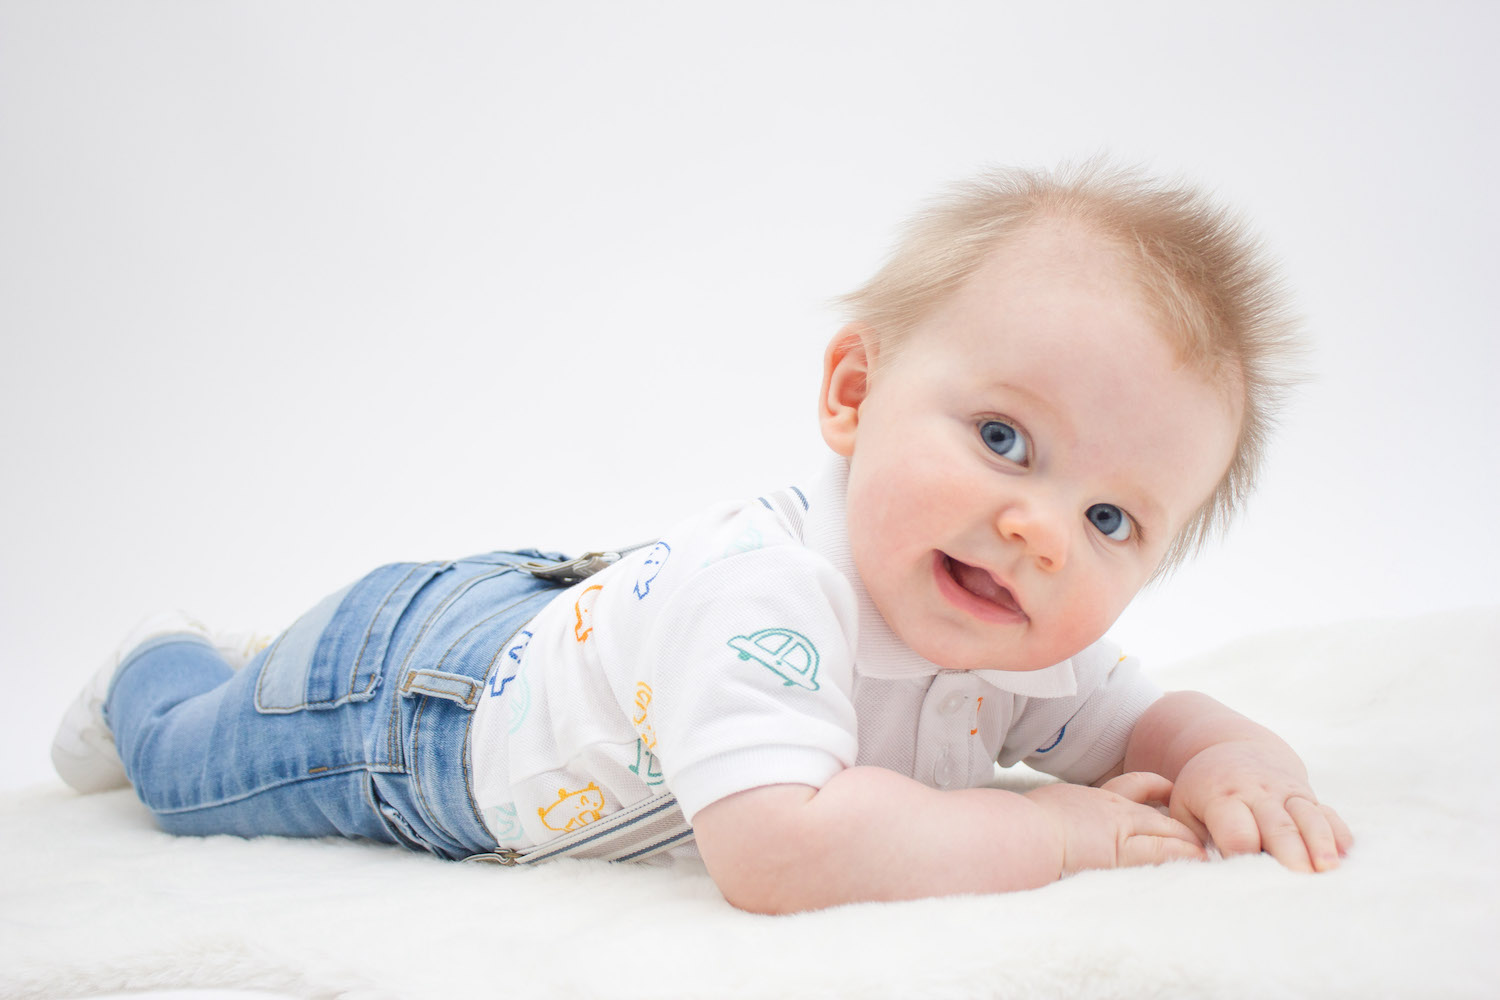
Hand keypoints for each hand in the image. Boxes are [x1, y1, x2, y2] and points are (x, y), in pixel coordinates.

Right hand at [1025, 772, 1205, 874]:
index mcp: (1094, 799)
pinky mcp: (1123, 854)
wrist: (1024, 835)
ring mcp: (1120, 831)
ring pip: (1168, 832)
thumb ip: (1059, 813)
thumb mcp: (1046, 807)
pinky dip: (1182, 857)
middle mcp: (1113, 810)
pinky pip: (1162, 853)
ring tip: (1205, 855)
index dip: (1155, 790)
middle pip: (1159, 813)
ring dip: (1188, 844)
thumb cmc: (1022, 824)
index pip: (1134, 788)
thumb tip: (1044, 823)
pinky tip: (1196, 863)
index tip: (1166, 793)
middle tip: (1200, 836)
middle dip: (1181, 824)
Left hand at [1169, 741, 1353, 872]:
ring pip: (1308, 817)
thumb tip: (1204, 872)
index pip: (1237, 831)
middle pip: (1278, 826)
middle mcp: (1258, 793)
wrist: (1231, 751)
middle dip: (1290, 853)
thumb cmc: (1204, 792)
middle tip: (1301, 879)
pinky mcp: (1308, 796)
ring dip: (1321, 843)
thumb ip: (1192, 839)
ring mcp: (1286, 793)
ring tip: (1329, 869)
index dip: (1243, 855)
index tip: (1249, 880)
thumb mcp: (1185, 808)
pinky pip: (1327, 813)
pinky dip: (1338, 833)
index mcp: (1223, 797)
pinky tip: (1347, 855)